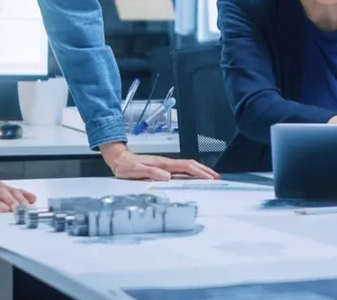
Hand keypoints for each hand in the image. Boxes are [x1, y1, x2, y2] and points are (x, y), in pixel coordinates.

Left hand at [99, 142, 219, 180]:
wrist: (119, 159)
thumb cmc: (126, 166)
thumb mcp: (135, 171)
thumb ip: (150, 173)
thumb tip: (166, 176)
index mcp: (163, 164)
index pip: (185, 167)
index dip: (199, 172)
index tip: (209, 178)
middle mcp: (166, 163)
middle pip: (191, 165)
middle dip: (205, 171)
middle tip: (217, 178)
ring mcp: (166, 164)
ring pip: (188, 166)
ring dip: (200, 171)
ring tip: (211, 177)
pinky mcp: (163, 167)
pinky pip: (182, 169)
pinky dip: (192, 172)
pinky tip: (195, 176)